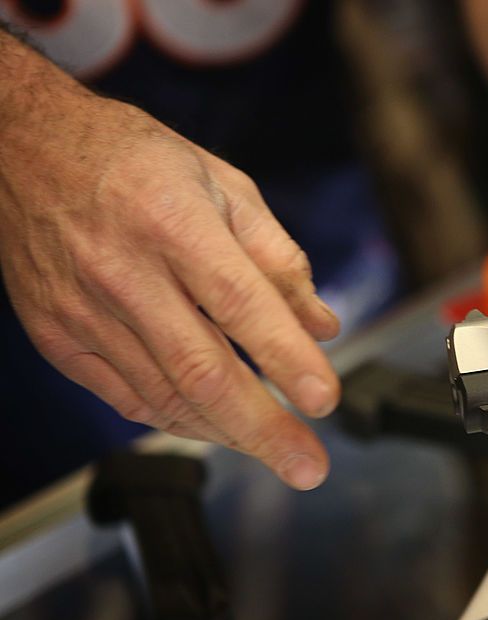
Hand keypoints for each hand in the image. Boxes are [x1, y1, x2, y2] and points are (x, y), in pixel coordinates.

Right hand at [0, 87, 339, 489]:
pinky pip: (128, 398)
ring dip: (228, 433)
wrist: (24, 151)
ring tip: (277, 452)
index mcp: (172, 221)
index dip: (286, 357)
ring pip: (165, 395)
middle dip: (263, 429)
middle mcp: (123, 271)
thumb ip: (277, 259)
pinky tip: (218, 428)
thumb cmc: (136, 162)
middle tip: (309, 467)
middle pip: (200, 370)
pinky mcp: (58, 338)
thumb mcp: (223, 184)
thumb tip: (320, 325)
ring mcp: (82, 310)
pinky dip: (180, 420)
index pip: (240, 303)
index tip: (325, 400)